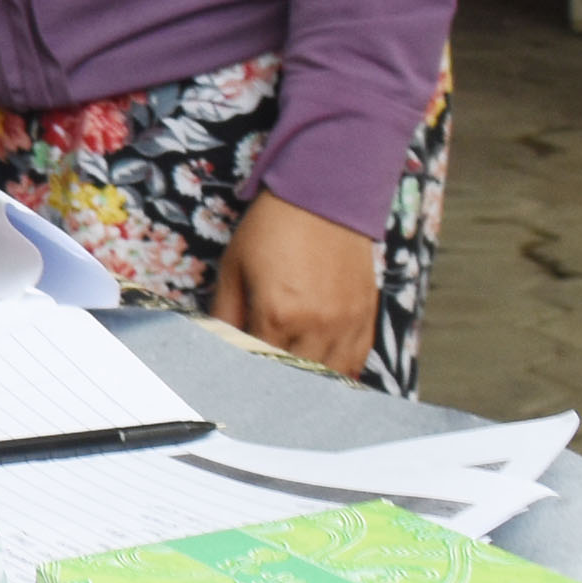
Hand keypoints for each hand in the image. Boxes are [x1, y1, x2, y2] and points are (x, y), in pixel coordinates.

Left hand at [210, 191, 381, 382]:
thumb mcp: (234, 267)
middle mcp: (317, 325)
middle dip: (274, 383)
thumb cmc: (273, 228)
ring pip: (328, 378)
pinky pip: (355, 363)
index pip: (258, 366)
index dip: (243, 376)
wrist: (325, 195)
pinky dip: (336, 373)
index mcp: (279, 314)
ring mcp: (346, 324)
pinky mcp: (365, 318)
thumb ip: (224, 314)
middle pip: (294, 378)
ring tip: (288, 386)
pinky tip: (320, 374)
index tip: (233, 382)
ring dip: (307, 382)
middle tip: (259, 387)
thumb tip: (216, 348)